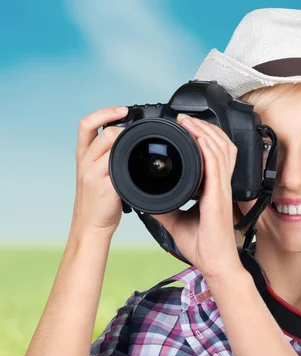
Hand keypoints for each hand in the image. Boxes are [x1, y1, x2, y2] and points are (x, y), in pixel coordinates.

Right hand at [70, 106, 128, 235]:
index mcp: (83, 155)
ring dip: (128, 144)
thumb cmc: (97, 200)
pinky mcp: (105, 186)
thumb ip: (106, 156)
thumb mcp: (95, 173)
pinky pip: (119, 168)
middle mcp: (85, 162)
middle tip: (138, 134)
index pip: (87, 124)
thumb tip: (127, 139)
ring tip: (140, 149)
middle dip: (123, 130)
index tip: (123, 109)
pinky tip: (141, 165)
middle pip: (105, 134)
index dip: (104, 112)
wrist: (90, 225)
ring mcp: (93, 174)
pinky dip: (132, 163)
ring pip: (111, 147)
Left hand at [150, 114, 242, 277]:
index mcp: (213, 188)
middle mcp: (220, 185)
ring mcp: (222, 188)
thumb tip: (145, 198)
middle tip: (185, 118)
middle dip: (205, 127)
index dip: (204, 137)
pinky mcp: (219, 195)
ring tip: (189, 121)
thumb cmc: (202, 245)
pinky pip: (217, 164)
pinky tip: (198, 138)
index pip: (214, 154)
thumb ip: (164, 207)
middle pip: (222, 145)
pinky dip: (208, 147)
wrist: (214, 263)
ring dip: (205, 131)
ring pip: (221, 149)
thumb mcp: (175, 220)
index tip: (185, 128)